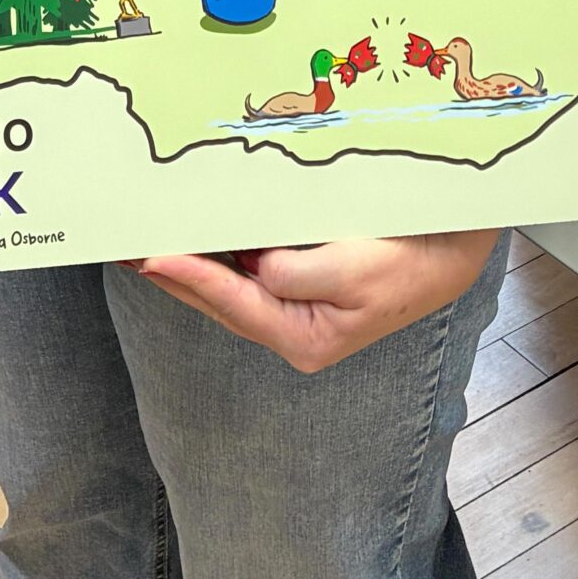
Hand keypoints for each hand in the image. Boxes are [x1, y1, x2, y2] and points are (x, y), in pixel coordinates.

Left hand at [136, 233, 501, 372]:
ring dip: (188, 265)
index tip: (153, 254)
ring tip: (144, 244)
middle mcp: (293, 331)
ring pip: (228, 288)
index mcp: (305, 338)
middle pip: (219, 301)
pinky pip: (247, 272)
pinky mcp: (302, 284)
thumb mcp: (354, 269)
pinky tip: (195, 240)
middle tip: (125, 249)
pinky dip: (217, 256)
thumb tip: (255, 267)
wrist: (452, 249)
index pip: (233, 303)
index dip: (190, 276)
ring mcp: (296, 309)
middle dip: (173, 275)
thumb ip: (295, 274)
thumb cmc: (407, 260)